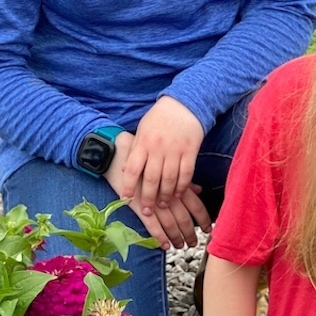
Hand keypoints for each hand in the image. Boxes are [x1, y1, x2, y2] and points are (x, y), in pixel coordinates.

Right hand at [108, 132, 209, 248]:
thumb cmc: (147, 156)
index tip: (207, 230)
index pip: (196, 205)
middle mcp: (168, 192)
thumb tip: (198, 190)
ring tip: (180, 246)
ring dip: (176, 237)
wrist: (120, 151)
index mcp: (178, 182)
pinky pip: (151, 224)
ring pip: (170, 223)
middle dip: (190, 233)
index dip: (203, 219)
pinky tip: (165, 245)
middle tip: (193, 244)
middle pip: (185, 218)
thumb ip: (183, 179)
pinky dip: (159, 236)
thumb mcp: (168, 164)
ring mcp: (153, 199)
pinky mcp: (139, 204)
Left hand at [121, 96, 205, 213]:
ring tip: (162, 205)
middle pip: (152, 179)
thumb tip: (124, 169)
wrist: (184, 104)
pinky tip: (178, 194)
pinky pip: (186, 173)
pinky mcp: (190, 151)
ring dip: (165, 195)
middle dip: (148, 198)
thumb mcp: (142, 131)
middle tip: (147, 211)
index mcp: (143, 143)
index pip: (133, 169)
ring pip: (169, 179)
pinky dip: (182, 186)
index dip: (128, 186)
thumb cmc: (159, 118)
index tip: (125, 199)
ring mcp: (175, 150)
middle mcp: (158, 148)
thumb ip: (135, 150)